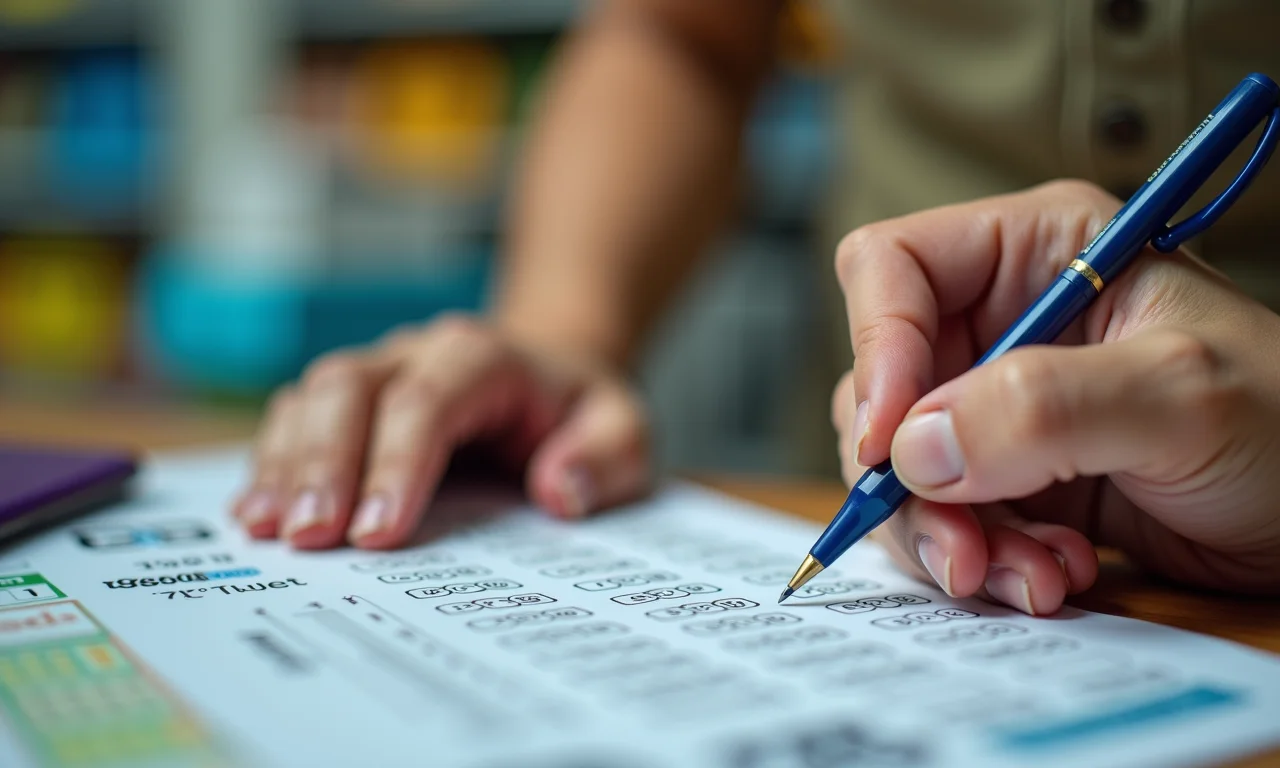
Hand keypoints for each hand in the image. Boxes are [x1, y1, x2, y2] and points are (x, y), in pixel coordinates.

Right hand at [231, 316, 649, 548]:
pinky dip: (274, 461)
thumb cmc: (581, 413)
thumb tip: (560, 492)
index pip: (428, 401)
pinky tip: (258, 512)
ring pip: (313, 395)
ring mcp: (378, 369)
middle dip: (325, 464)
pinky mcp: (351, 398)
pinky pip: (297, 415)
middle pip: (351, 388)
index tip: (377, 534)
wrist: (550, 376)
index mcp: (486, 356)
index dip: (397, 464)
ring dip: (287, 463)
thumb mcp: (625, 430)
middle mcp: (419, 352)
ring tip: (270, 531)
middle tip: (309, 539)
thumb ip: (607, 457)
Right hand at [832, 180, 1279, 613]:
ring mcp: (999, 405)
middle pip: (881, 385)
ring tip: (1036, 576)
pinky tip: (1055, 575)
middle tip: (965, 546)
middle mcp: (1001, 323)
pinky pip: (945, 518)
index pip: (892, 268)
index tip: (888, 444)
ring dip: (951, 533)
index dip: (876, 348)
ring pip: (904, 466)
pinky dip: (985, 558)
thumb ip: (1045, 407)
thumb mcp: (1181, 396)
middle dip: (912, 478)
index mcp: (1037, 252)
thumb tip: (914, 448)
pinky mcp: (1009, 477)